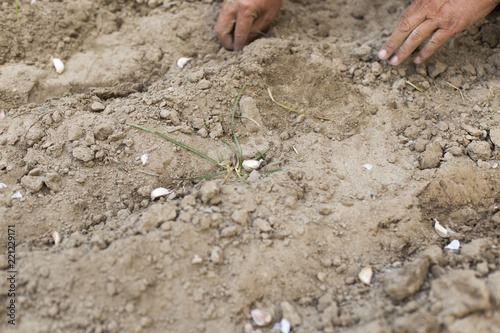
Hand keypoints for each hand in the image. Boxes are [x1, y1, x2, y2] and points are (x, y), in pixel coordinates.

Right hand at [214, 0, 281, 50]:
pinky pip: (222, 17)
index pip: (238, 34)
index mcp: (245, 10)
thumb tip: (244, 44)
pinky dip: (226, 26)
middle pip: (221, 31)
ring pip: (219, 24)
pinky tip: (235, 29)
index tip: (240, 51)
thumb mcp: (268, 16)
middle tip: (235, 47)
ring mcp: (227, 2)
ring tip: (236, 39)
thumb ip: (255, 31)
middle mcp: (232, 6)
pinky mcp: (226, 1)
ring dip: (225, 35)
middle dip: (226, 42)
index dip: (238, 46)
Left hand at [378, 0, 499, 64]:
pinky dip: (425, 53)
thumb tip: (419, 18)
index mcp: (423, 1)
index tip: (388, 43)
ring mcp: (439, 18)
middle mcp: (428, 9)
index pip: (404, 18)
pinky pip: (434, 42)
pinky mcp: (451, 26)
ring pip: (415, 37)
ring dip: (403, 51)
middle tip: (382, 56)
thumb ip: (428, 7)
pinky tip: (417, 61)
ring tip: (394, 62)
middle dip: (391, 43)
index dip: (395, 32)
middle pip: (404, 28)